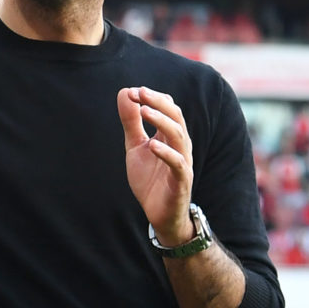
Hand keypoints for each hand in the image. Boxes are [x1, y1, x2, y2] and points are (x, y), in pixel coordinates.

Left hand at [118, 87, 193, 244]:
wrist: (160, 215)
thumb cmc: (150, 180)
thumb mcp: (135, 147)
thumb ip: (131, 123)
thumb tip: (125, 93)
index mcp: (170, 136)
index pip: (169, 109)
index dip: (153, 98)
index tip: (133, 91)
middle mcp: (180, 146)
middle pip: (176, 117)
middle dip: (158, 103)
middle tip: (140, 92)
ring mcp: (183, 163)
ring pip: (179, 136)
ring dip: (162, 121)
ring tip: (144, 111)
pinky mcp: (182, 181)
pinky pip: (178, 164)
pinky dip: (166, 153)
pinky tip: (152, 144)